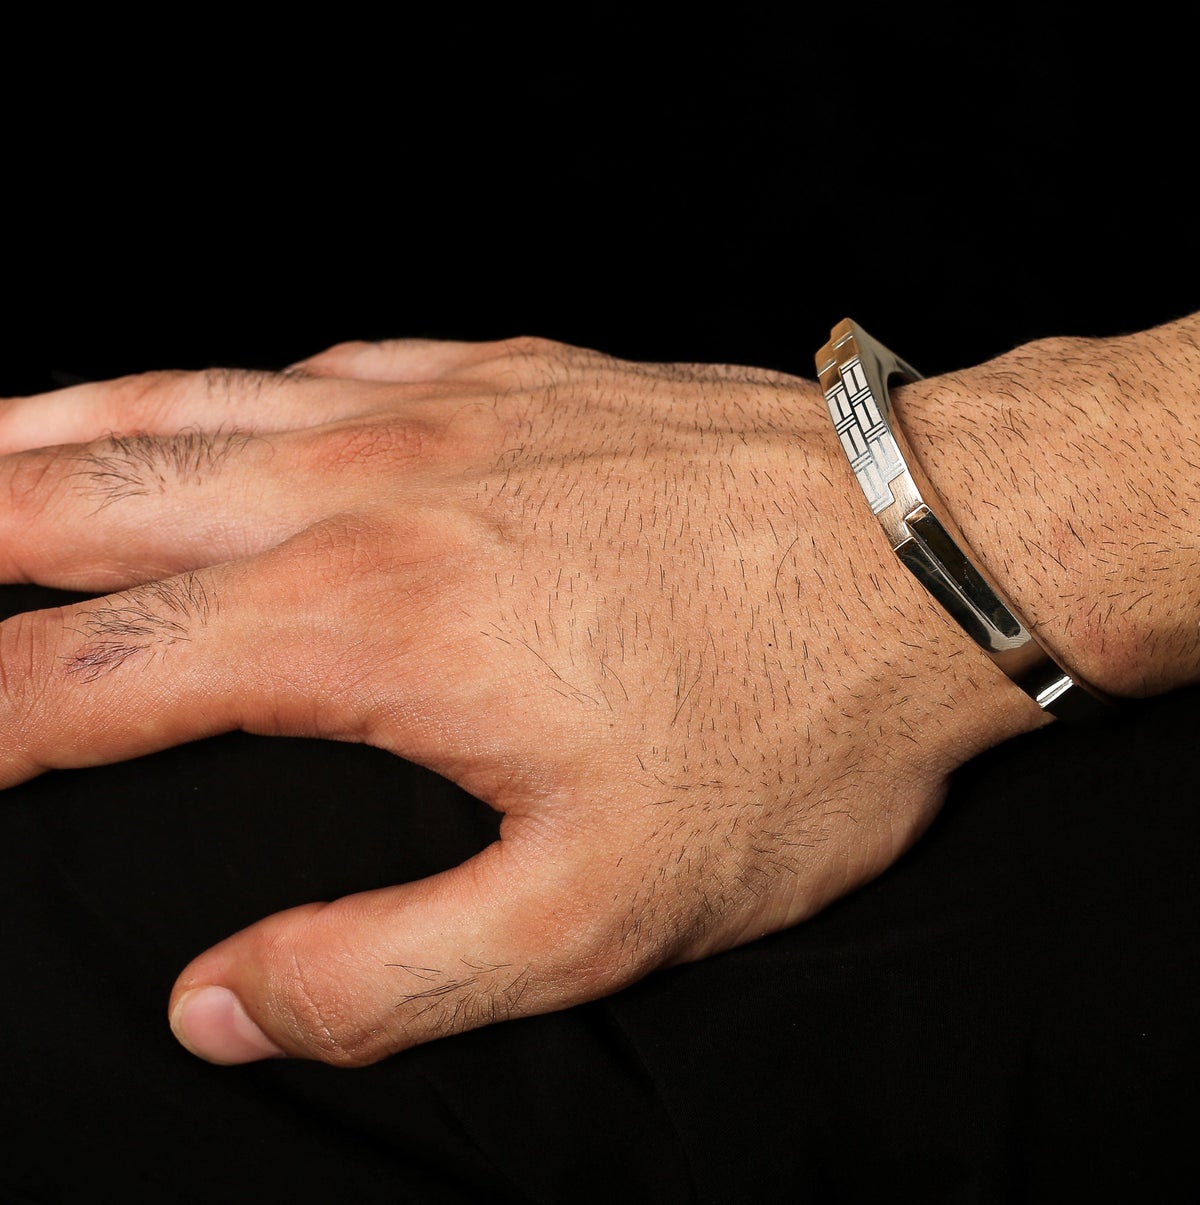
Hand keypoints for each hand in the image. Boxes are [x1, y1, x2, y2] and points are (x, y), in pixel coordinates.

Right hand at [0, 337, 1043, 1065]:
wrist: (946, 545)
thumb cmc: (798, 729)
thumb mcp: (602, 910)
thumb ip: (387, 970)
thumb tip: (219, 1005)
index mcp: (359, 627)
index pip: (84, 678)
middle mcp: (369, 488)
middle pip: (92, 496)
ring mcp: (447, 410)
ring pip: (189, 398)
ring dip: (51, 426)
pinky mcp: (527, 373)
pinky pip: (329, 357)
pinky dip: (225, 378)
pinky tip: (212, 393)